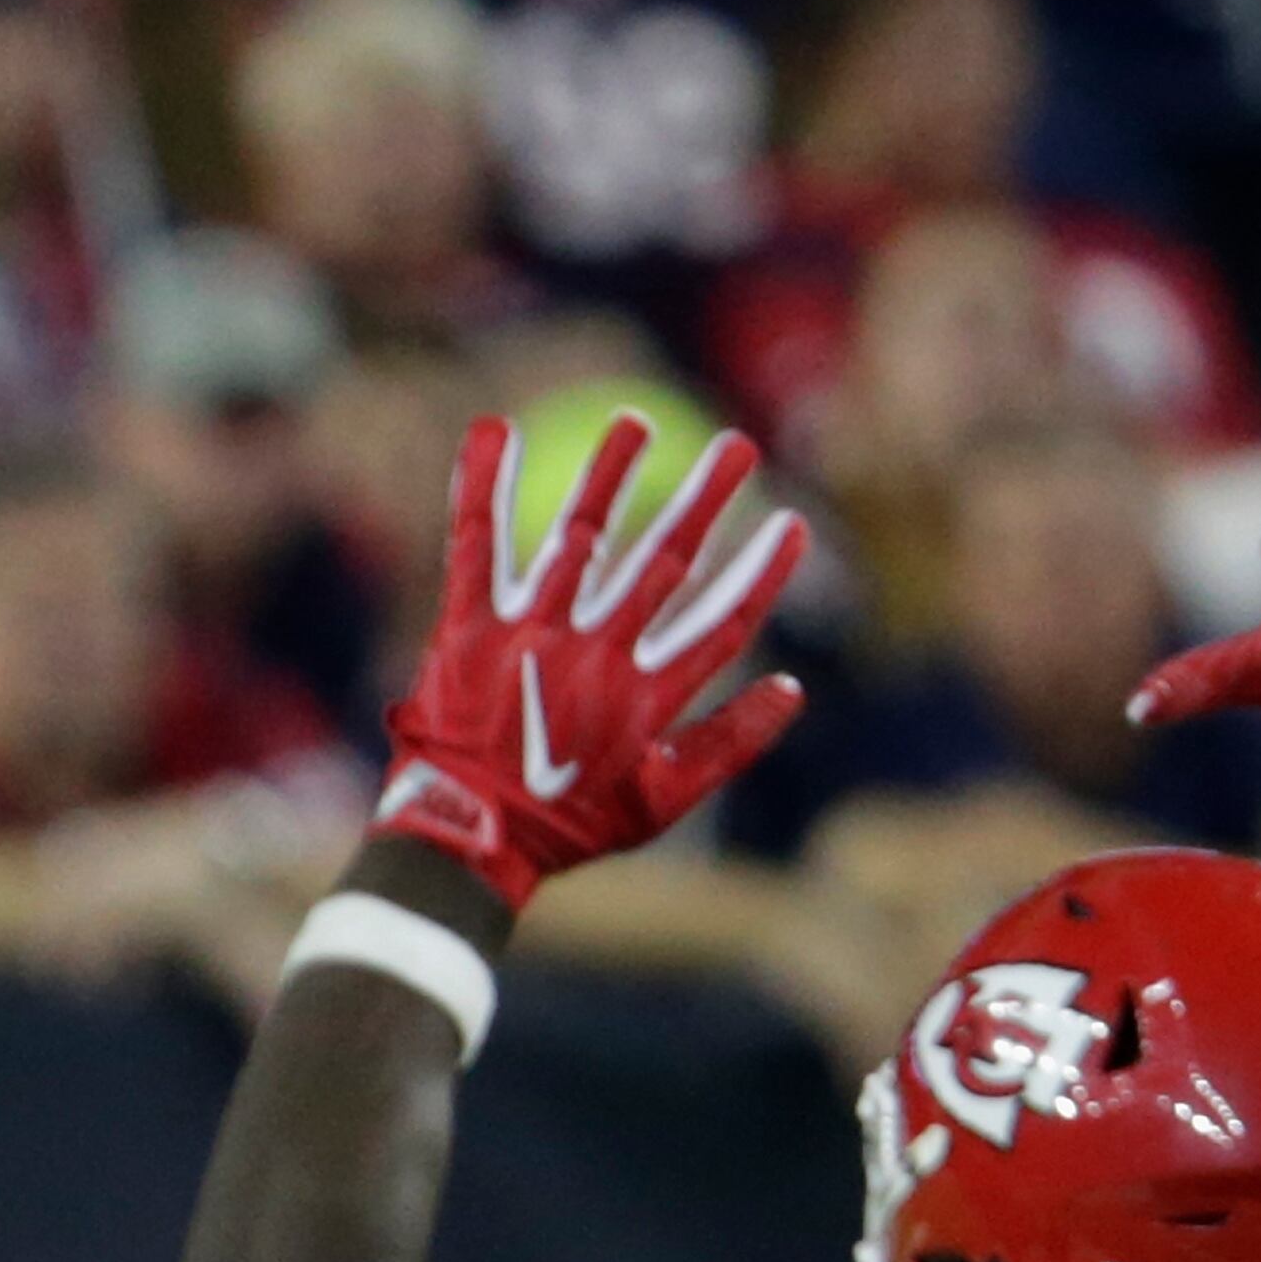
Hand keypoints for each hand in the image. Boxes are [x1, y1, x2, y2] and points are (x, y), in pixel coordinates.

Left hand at [374, 412, 809, 908]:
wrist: (467, 838)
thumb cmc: (568, 827)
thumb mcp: (662, 803)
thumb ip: (728, 744)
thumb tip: (794, 689)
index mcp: (644, 698)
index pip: (719, 623)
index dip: (758, 573)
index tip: (791, 524)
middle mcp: (593, 655)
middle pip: (662, 564)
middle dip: (705, 501)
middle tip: (738, 446)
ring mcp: (530, 634)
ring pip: (580, 538)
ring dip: (612, 477)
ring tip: (636, 423)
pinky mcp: (470, 627)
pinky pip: (476, 546)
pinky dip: (482, 486)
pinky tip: (493, 429)